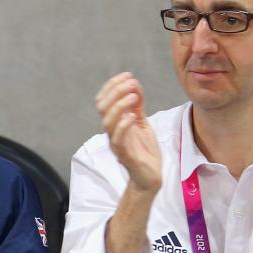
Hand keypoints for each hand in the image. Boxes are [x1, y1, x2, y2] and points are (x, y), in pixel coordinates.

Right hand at [96, 73, 161, 193]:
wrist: (150, 177)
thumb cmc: (144, 151)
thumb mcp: (142, 123)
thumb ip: (137, 106)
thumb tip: (134, 85)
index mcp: (114, 123)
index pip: (104, 100)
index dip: (113, 85)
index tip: (128, 75)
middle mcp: (111, 132)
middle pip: (102, 107)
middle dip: (116, 91)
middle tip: (132, 83)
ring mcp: (116, 143)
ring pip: (107, 121)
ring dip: (120, 105)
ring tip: (134, 96)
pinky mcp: (124, 155)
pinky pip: (118, 139)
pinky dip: (123, 125)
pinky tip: (133, 116)